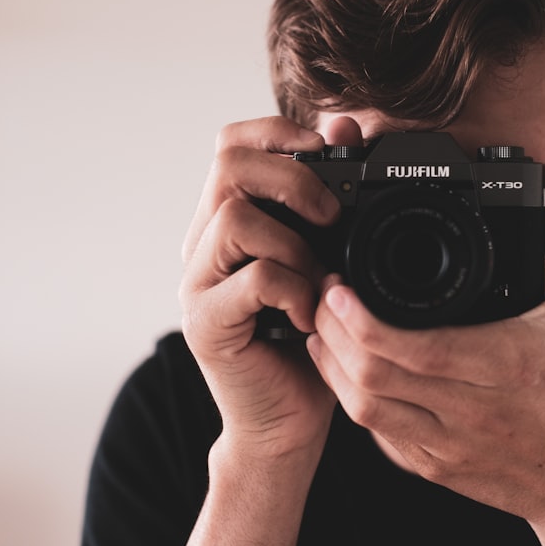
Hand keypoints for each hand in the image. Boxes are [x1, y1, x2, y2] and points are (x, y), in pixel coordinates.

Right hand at [178, 116, 362, 456]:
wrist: (285, 422)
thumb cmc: (309, 340)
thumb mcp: (326, 261)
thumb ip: (327, 200)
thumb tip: (345, 124)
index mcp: (229, 221)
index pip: (232, 144)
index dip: (276, 133)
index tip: (325, 153)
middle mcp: (204, 245)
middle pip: (227, 165)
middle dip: (292, 178)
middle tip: (330, 215)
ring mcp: (198, 284)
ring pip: (236, 217)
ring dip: (295, 242)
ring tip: (320, 278)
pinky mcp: (206, 324)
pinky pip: (252, 279)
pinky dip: (293, 289)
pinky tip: (308, 314)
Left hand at [307, 155, 544, 521]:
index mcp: (502, 365)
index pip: (409, 347)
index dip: (357, 319)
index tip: (336, 286)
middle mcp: (468, 410)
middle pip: (370, 377)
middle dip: (330, 333)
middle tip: (320, 296)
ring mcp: (446, 446)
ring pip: (363, 409)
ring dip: (332, 366)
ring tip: (323, 328)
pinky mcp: (433, 468)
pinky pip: (377, 434)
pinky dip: (356, 397)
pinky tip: (350, 370)